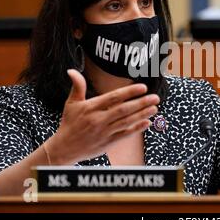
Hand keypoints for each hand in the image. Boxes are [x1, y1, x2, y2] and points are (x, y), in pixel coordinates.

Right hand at [45, 69, 159, 163]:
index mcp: (91, 108)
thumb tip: (72, 70)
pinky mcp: (108, 143)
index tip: (143, 87)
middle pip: (124, 110)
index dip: (129, 92)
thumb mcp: (71, 103)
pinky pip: (124, 135)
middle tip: (155, 97)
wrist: (64, 148)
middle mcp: (99, 119)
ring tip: (154, 107)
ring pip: (126, 122)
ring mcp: (104, 132)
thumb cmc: (69, 123)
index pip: (113, 98)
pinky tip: (147, 122)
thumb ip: (77, 86)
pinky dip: (136, 129)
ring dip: (142, 115)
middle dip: (141, 103)